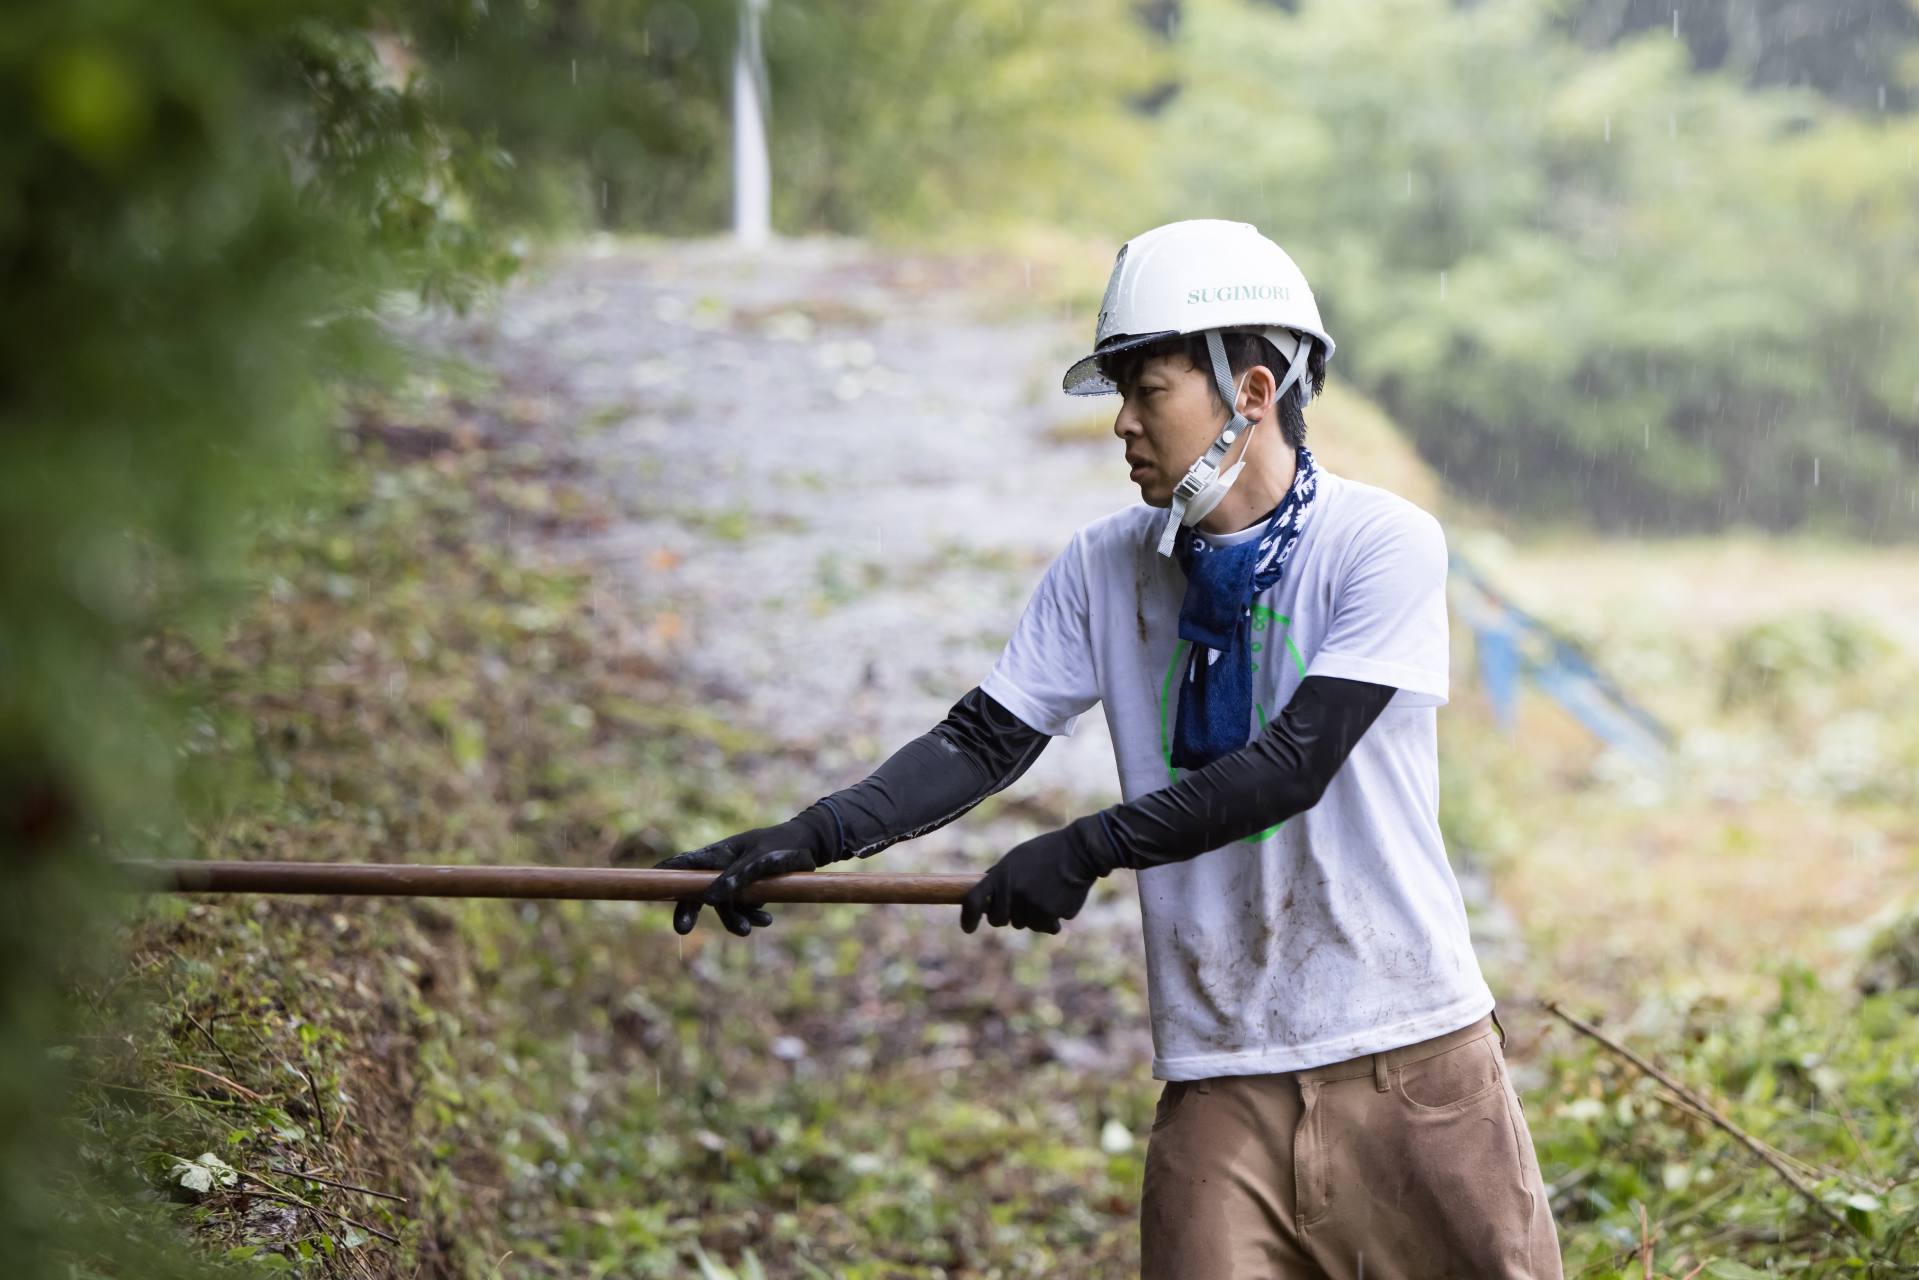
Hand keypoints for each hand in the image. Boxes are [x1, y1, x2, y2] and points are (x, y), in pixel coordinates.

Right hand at [649, 806, 837, 936]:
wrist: (810, 845)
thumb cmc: (781, 846)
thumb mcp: (759, 861)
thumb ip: (735, 878)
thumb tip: (708, 898)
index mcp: (718, 854)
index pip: (685, 864)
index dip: (665, 873)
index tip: (646, 881)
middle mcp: (721, 867)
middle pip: (697, 892)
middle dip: (689, 911)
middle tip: (682, 930)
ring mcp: (734, 880)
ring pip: (723, 906)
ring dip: (734, 920)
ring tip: (751, 929)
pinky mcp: (749, 890)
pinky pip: (743, 909)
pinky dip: (753, 916)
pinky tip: (766, 920)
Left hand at [960, 812, 1121, 934]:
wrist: (1080, 851)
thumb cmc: (1048, 852)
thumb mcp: (1017, 858)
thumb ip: (1000, 876)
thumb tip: (983, 893)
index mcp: (1000, 874)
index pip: (973, 902)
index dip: (967, 918)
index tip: (968, 928)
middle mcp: (1012, 891)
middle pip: (999, 920)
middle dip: (1008, 916)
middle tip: (1024, 901)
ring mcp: (1030, 904)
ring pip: (1026, 925)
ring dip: (1035, 915)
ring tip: (1049, 891)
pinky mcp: (1049, 914)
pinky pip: (1047, 927)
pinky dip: (1054, 918)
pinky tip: (1061, 899)